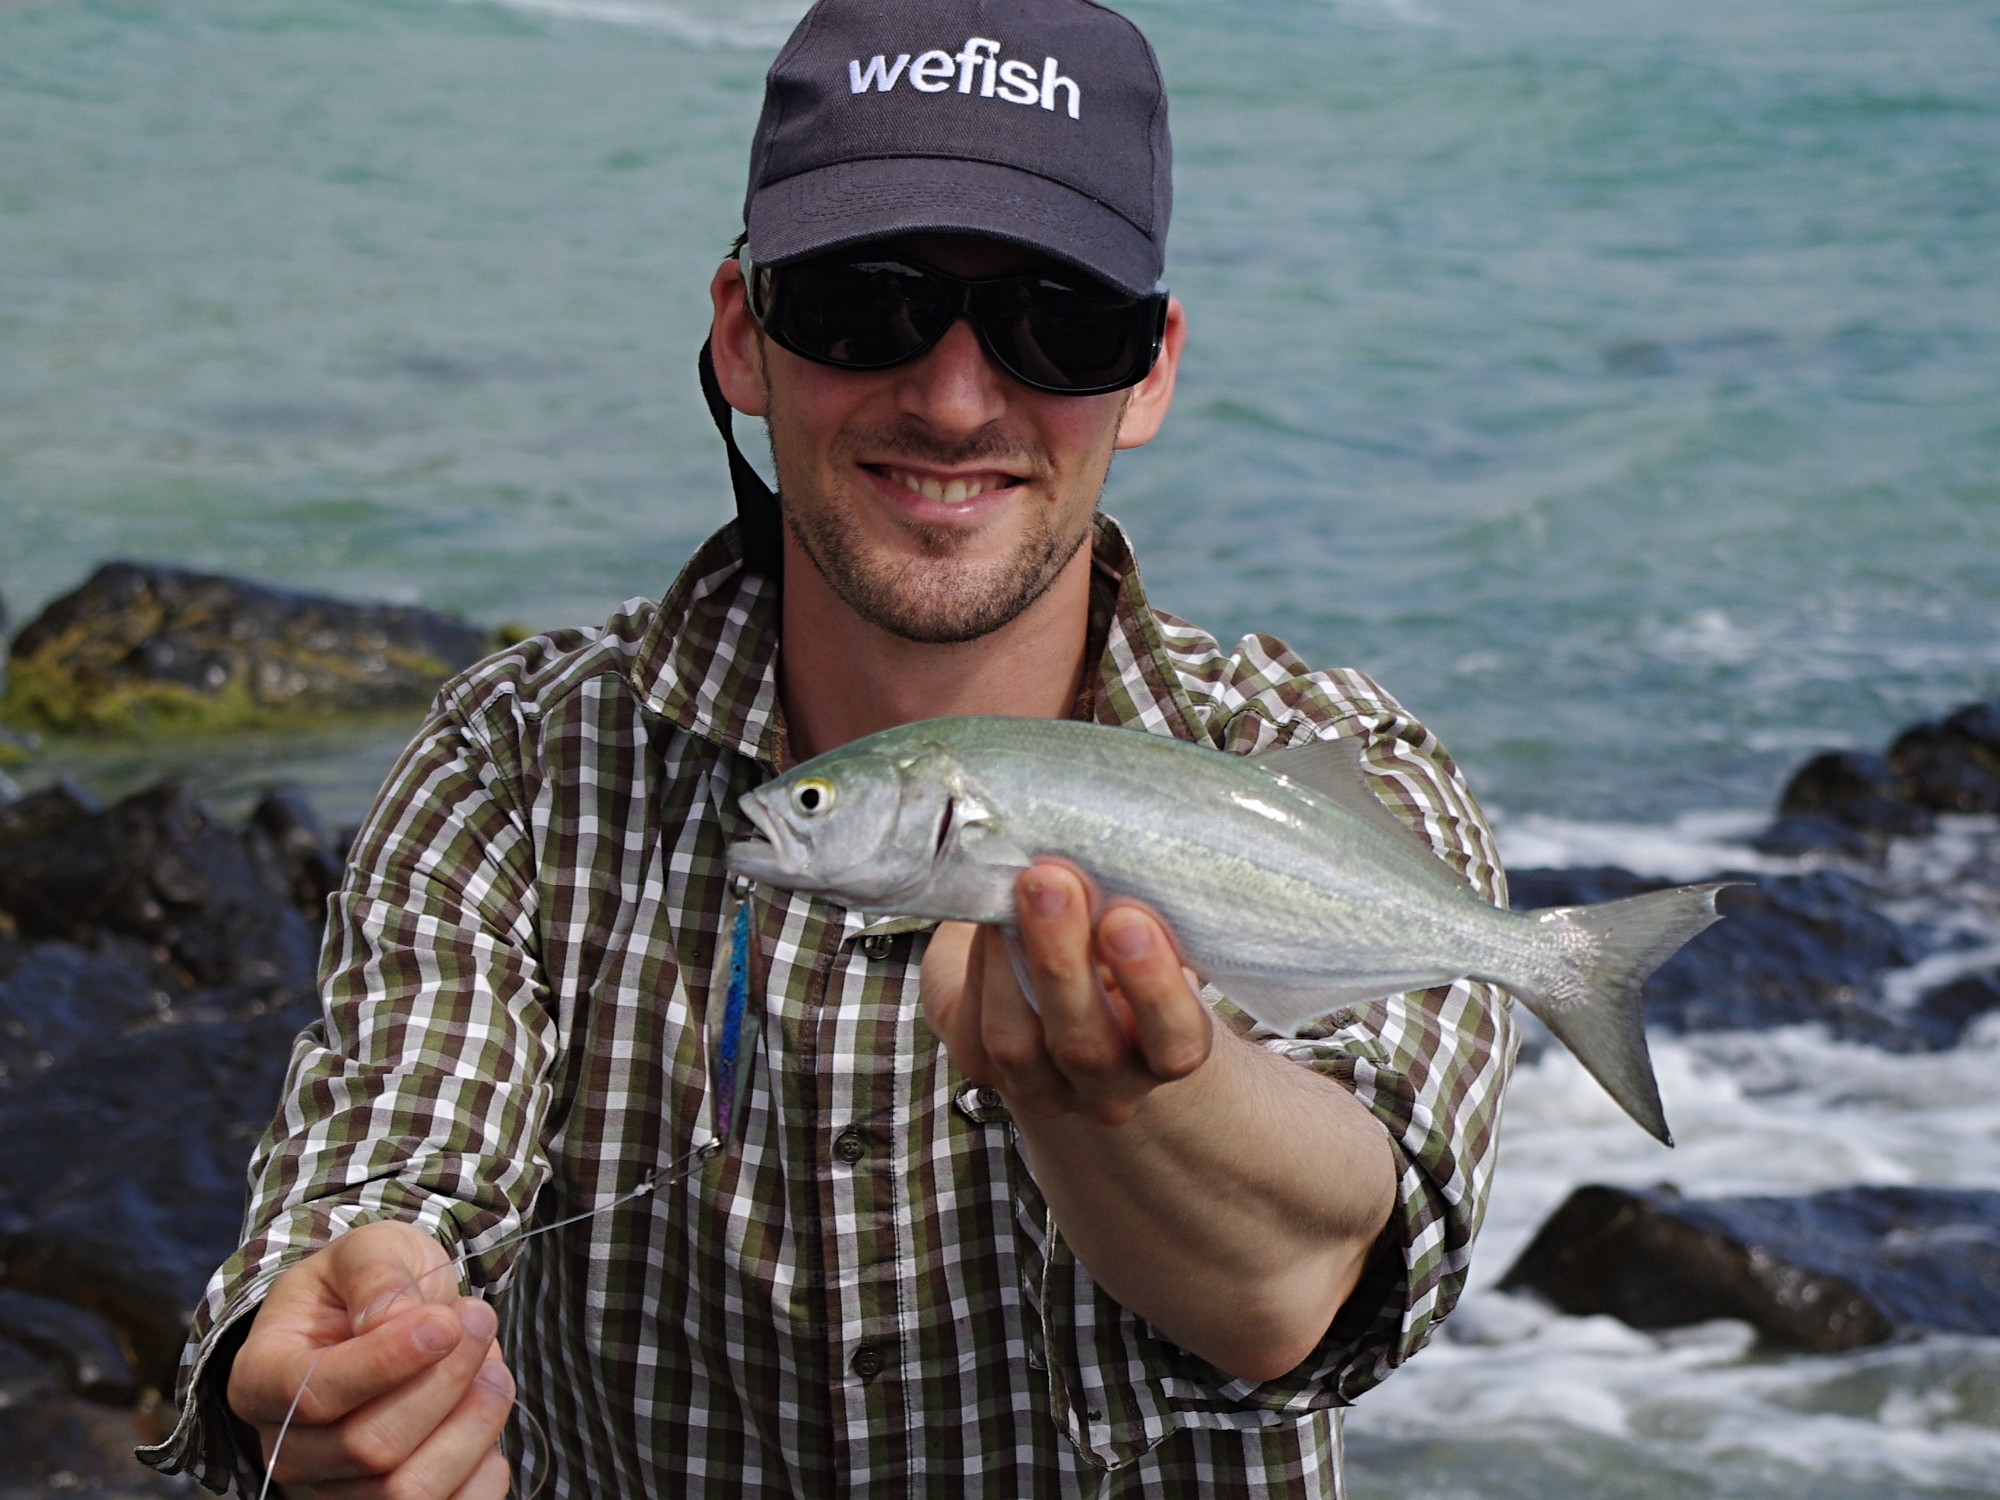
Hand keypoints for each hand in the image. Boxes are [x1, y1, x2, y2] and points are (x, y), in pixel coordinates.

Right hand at [226, 1219, 514, 1498]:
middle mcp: (287, 1447)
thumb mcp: (368, 1249)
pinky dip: (484, 1476)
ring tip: (492, 1366)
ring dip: (472, 1424)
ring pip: (407, 1490)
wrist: (387, 1316)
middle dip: (446, 1381)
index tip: (447, 1322)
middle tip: (480, 1321)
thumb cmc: (369, 1283)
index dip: (388, 1363)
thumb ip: (377, 1274)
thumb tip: (396, 1319)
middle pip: (370, 1447)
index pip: (314, 1394)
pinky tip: (487, 1420)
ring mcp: (333, 1490)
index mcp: (262, 1377)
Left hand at [920, 860, 1213, 1126]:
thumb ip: (1132, 910)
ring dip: (1010, 955)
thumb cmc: (1112, 950)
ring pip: (1017, 1042)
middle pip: (1087, 1045)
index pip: (1177, 1042)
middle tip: (1053, 882)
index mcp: (1165, 1051)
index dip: (1154, 988)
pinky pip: (974, 1027)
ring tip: (1014, 886)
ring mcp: (1040, 1087)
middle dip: (1064, 959)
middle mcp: (1107, 1084)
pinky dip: (980, 963)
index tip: (1128, 919)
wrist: (1049, 990)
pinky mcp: (980, 1070)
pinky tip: (988, 913)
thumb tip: (1103, 854)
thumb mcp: (1136, 930)